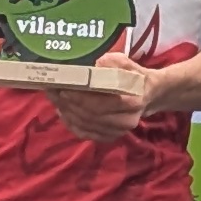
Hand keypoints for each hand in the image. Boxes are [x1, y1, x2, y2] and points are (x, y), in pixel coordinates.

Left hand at [41, 61, 165, 143]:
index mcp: (132, 102)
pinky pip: (85, 134)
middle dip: (68, 103)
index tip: (62, 87)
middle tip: (52, 91)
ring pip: (85, 125)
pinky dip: (71, 124)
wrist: (148, 94)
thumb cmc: (133, 75)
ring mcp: (118, 132)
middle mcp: (126, 121)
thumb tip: (89, 64)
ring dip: (67, 112)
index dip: (79, 98)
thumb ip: (110, 63)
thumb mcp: (125, 63)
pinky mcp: (110, 137)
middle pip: (90, 116)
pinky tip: (63, 112)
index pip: (101, 104)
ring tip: (54, 99)